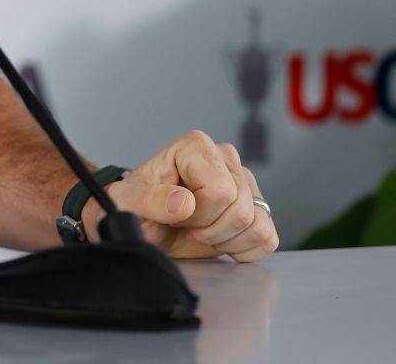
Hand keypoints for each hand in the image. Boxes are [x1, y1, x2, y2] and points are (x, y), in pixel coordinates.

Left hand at [85, 130, 277, 261]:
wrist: (145, 228)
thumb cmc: (134, 209)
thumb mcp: (127, 204)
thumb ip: (149, 200)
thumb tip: (184, 203)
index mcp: (195, 147)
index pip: (219, 189)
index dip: (198, 213)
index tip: (175, 214)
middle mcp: (225, 158)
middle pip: (240, 209)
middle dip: (209, 229)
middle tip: (186, 225)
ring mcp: (245, 183)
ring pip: (257, 224)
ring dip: (225, 239)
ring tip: (200, 231)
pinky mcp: (257, 208)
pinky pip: (268, 238)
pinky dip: (243, 249)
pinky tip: (219, 240)